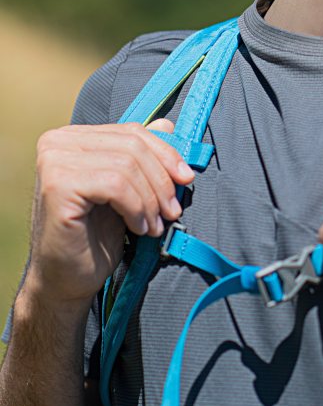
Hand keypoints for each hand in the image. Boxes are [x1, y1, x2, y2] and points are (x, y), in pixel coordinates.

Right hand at [26, 120, 193, 308]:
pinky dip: (136, 207)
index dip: (166, 153)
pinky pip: (116, 185)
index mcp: (73, 136)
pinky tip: (138, 228)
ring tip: (155, 224)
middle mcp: (57, 142)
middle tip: (172, 210)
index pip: (132, 132)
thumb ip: (140, 154)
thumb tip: (167, 125)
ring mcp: (54, 162)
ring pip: (127, 166)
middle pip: (132, 146)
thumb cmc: (95, 234)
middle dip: (161, 180)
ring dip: (150, 199)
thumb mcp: (125, 188)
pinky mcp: (58, 186)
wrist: (66, 280)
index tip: (187, 178)